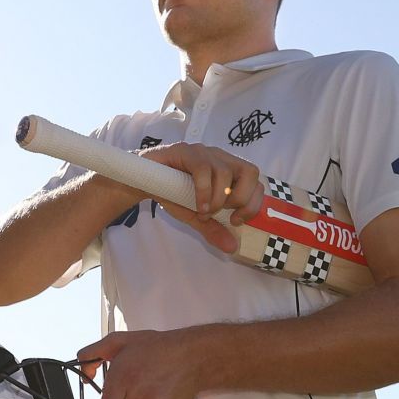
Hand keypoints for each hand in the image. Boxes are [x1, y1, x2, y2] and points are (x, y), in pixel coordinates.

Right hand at [135, 143, 264, 253]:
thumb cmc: (172, 194)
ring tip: (204, 211)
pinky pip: (203, 169)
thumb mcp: (196, 216)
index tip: (236, 220)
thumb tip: (232, 248)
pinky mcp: (186, 151)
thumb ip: (214, 229)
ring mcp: (204, 152)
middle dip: (241, 199)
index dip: (252, 203)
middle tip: (225, 213)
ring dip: (217, 199)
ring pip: (226, 172)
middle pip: (250, 172)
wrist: (142, 181)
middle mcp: (221, 158)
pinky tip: (197, 206)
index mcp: (228, 171)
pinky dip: (204, 192)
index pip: (256, 181)